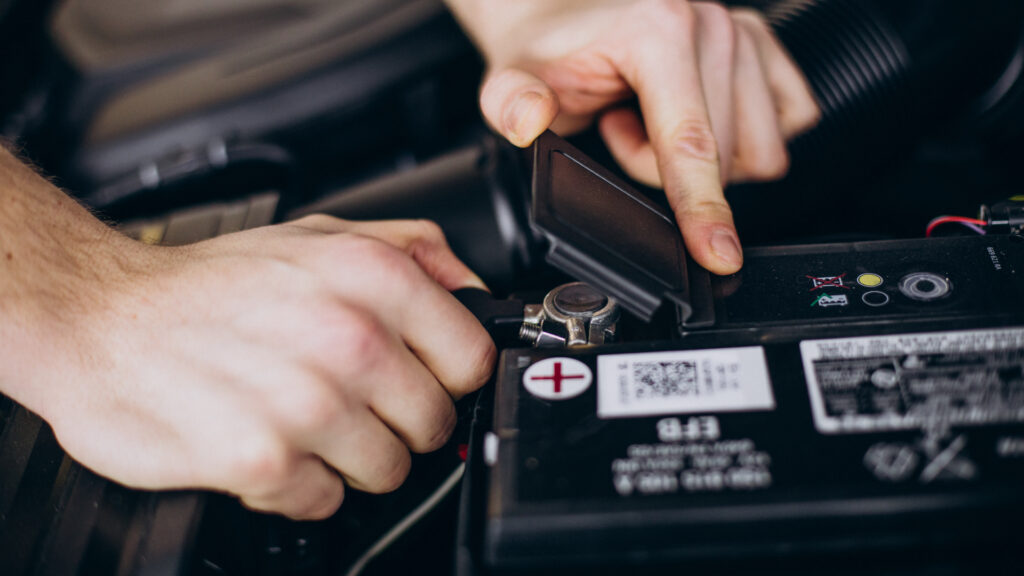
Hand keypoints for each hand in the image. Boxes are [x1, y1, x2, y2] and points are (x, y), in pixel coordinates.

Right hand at [5, 198, 494, 518]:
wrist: (98, 317)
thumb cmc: (209, 284)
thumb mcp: (319, 234)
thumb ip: (413, 250)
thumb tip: (475, 289)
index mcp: (373, 278)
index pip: (473, 359)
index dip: (448, 375)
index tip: (420, 377)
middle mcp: (350, 338)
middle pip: (435, 423)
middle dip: (397, 421)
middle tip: (347, 399)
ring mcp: (309, 403)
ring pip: (389, 471)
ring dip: (348, 456)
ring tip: (300, 418)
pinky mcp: (265, 460)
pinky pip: (326, 500)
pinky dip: (299, 484)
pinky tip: (267, 441)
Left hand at [449, 0, 819, 273]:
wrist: (566, 15)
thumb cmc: (551, 50)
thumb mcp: (513, 78)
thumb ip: (512, 103)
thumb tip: (529, 119)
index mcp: (659, 30)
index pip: (690, 143)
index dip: (703, 209)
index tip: (719, 255)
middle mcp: (711, 25)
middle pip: (724, 159)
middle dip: (666, 169)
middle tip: (619, 131)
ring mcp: (745, 32)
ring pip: (759, 150)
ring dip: (703, 156)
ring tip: (650, 121)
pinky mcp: (766, 47)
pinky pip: (787, 124)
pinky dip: (739, 139)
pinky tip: (691, 117)